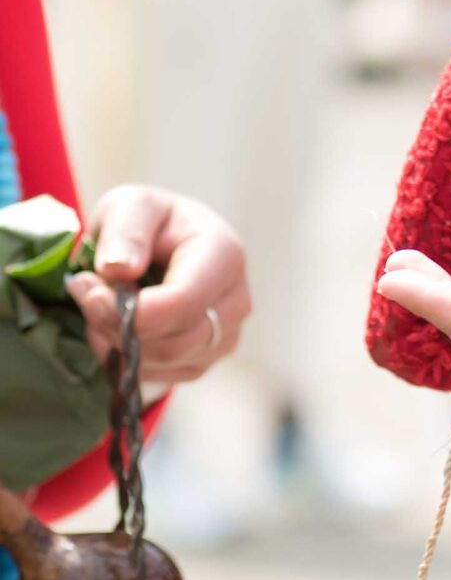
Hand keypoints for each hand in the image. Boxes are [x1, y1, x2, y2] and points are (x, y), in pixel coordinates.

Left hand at [66, 186, 250, 383]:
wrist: (163, 245)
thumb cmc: (148, 223)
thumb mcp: (130, 206)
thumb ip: (126, 231)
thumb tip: (119, 270)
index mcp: (225, 256)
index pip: (184, 303)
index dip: (133, 312)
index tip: (89, 294)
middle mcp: (236, 301)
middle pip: (175, 340)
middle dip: (118, 327)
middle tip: (84, 294)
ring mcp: (225, 336)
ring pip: (165, 361)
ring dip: (117, 342)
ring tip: (98, 305)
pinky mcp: (205, 359)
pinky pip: (160, 374)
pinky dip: (126, 358)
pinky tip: (115, 326)